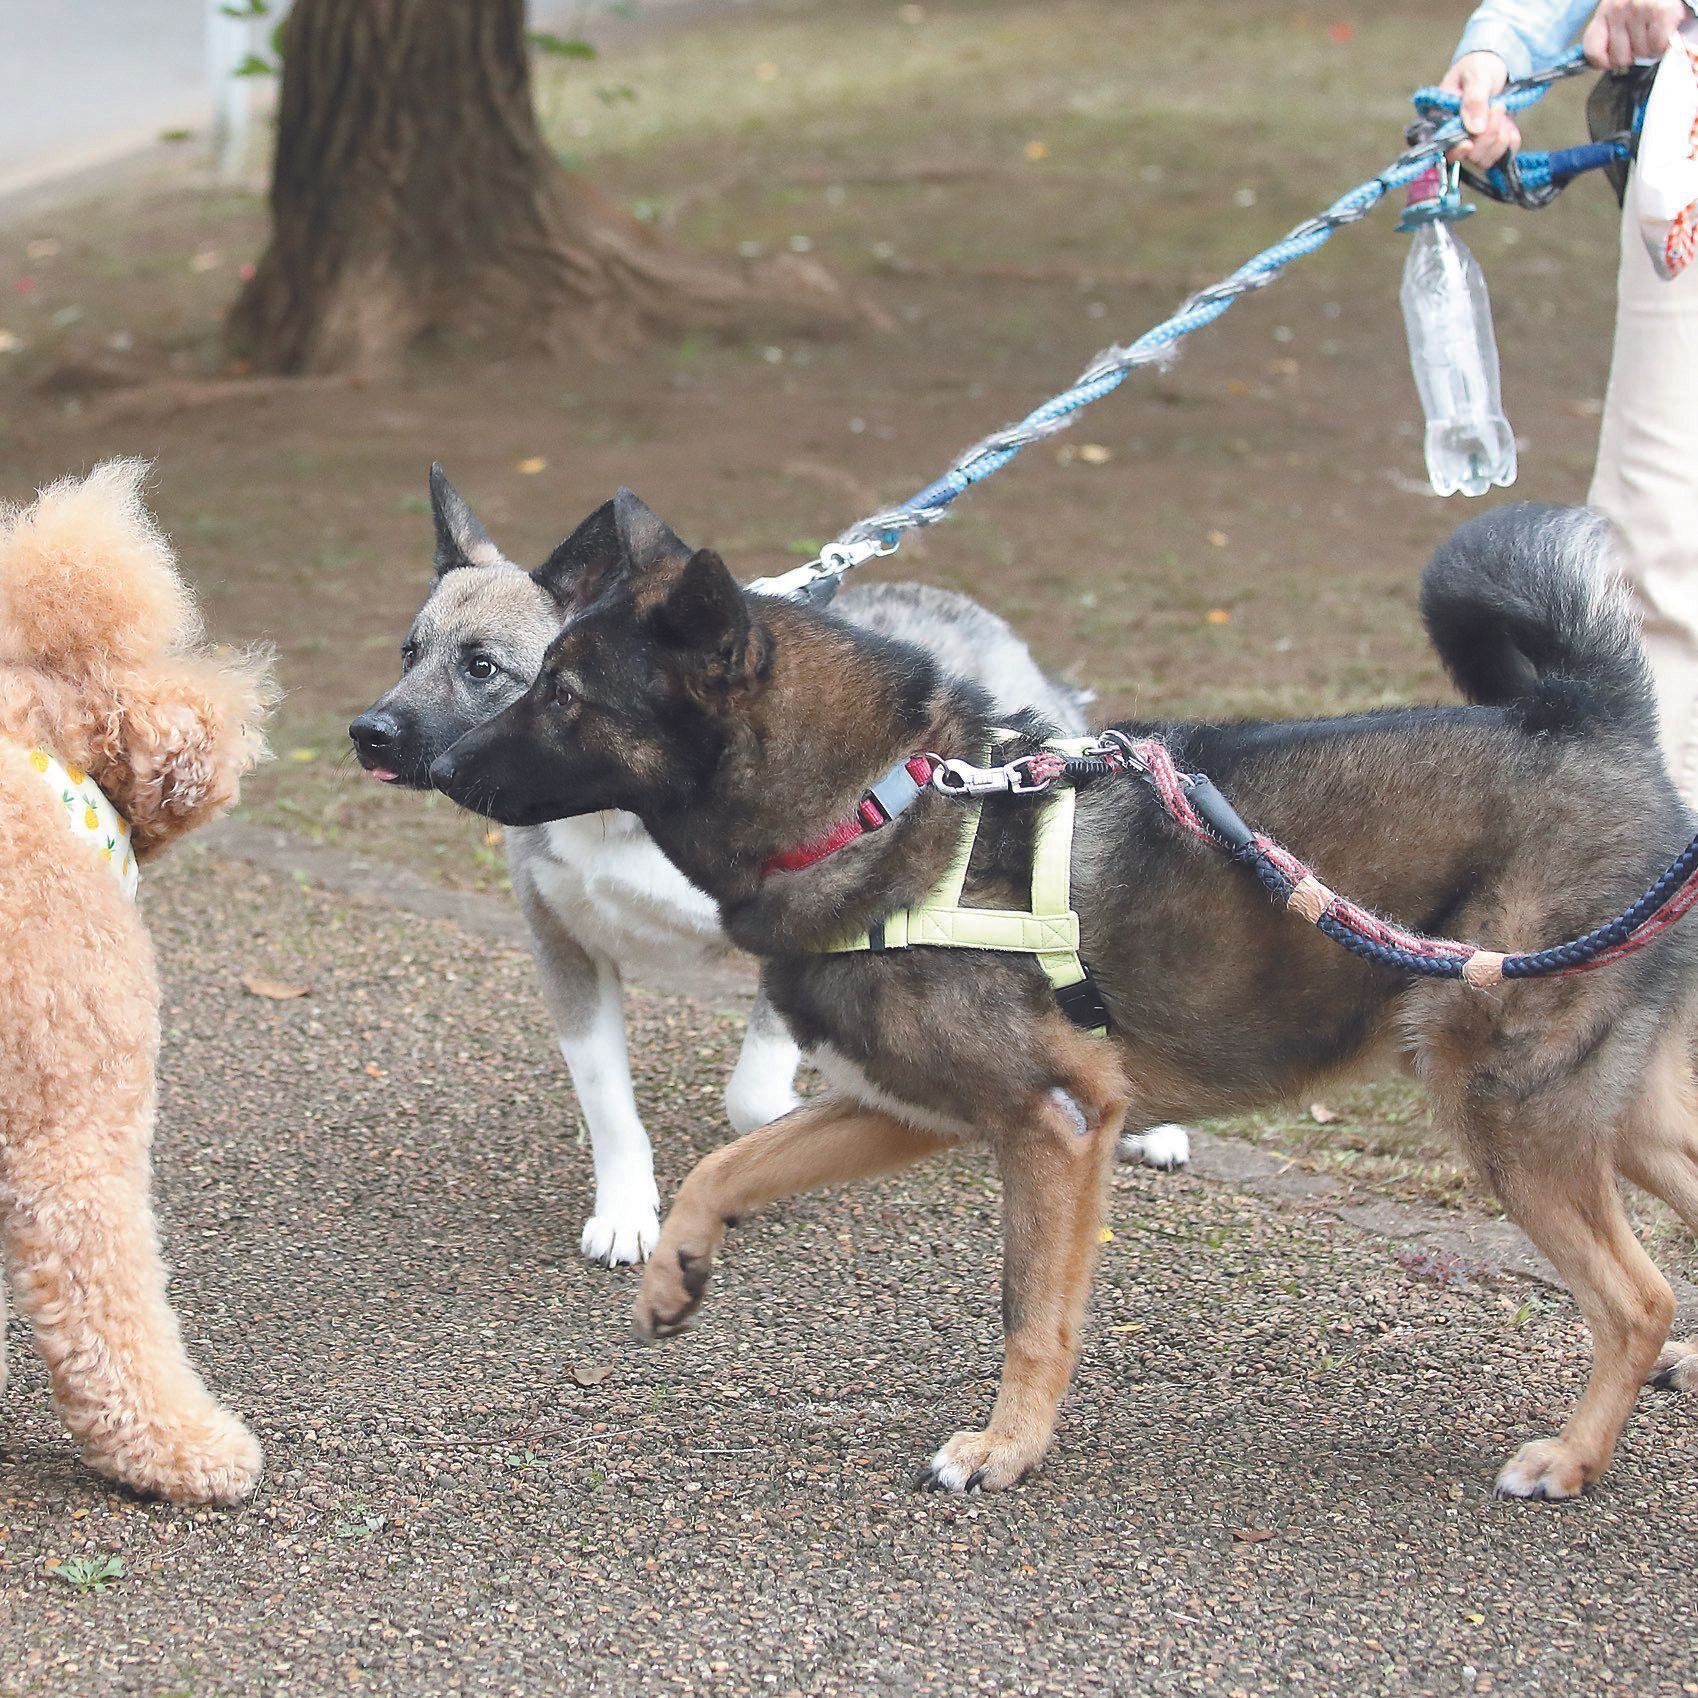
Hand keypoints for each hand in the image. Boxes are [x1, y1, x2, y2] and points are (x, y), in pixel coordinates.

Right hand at [1443, 51, 1521, 167]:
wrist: (1497, 65)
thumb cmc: (1479, 66)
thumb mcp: (1476, 74)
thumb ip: (1474, 99)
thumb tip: (1475, 129)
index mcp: (1441, 122)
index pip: (1443, 148)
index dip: (1456, 150)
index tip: (1469, 142)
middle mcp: (1454, 138)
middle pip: (1469, 155)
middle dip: (1488, 135)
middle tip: (1498, 105)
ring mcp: (1473, 144)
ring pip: (1485, 159)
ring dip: (1499, 137)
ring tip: (1502, 109)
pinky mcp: (1491, 145)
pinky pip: (1502, 155)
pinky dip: (1510, 142)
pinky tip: (1509, 126)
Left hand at [1582, 0, 1686, 68]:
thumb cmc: (1644, 0)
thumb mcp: (1620, 11)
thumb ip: (1610, 34)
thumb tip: (1606, 62)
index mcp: (1604, 11)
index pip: (1593, 49)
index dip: (1602, 62)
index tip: (1610, 61)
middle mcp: (1618, 9)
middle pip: (1619, 58)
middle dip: (1632, 55)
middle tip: (1641, 40)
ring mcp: (1639, 9)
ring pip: (1641, 53)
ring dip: (1650, 47)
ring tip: (1654, 30)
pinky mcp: (1660, 11)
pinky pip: (1658, 45)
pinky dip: (1663, 44)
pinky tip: (1664, 30)